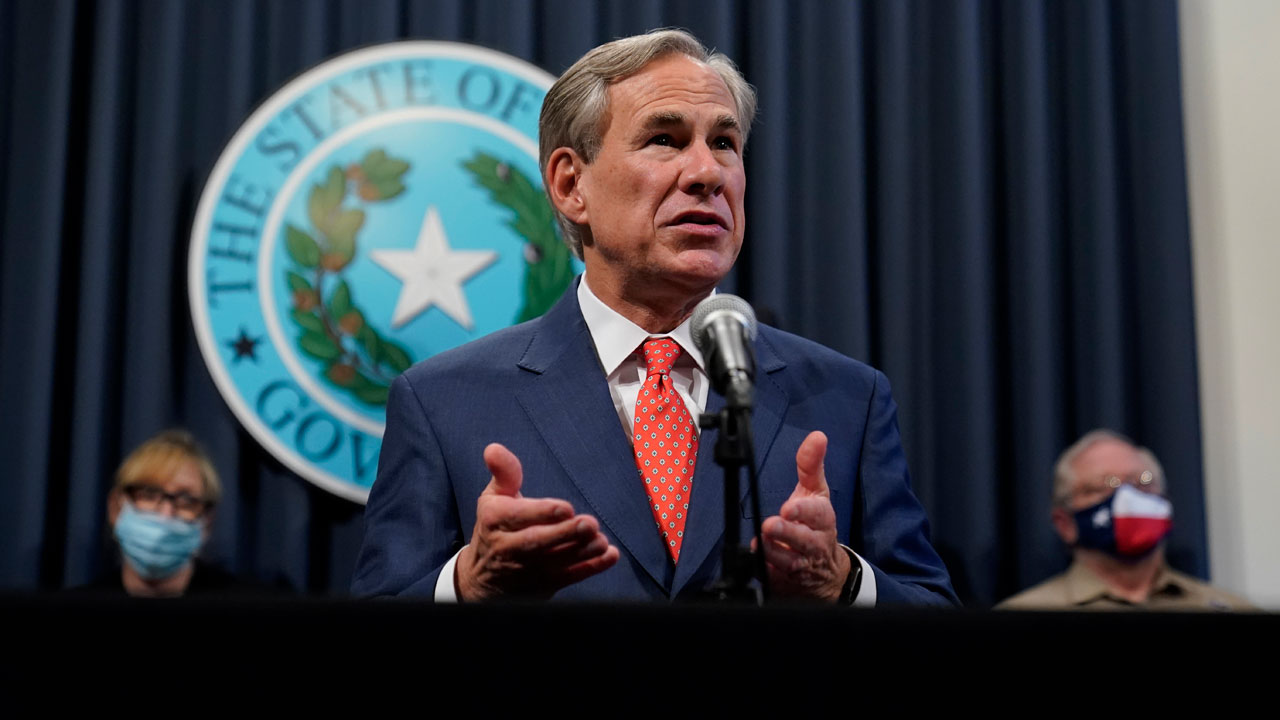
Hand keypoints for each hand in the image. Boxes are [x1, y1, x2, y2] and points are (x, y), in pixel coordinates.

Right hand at [455, 443, 619, 600]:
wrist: (483, 579)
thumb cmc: (496, 527)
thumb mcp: (493, 497)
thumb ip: (503, 473)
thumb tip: (494, 449)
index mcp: (496, 520)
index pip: (517, 516)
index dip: (542, 512)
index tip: (565, 508)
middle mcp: (509, 547)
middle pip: (537, 542)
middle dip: (564, 534)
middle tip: (589, 524)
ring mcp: (528, 570)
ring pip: (556, 562)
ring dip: (582, 552)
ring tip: (601, 541)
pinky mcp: (544, 585)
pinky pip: (570, 578)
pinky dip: (591, 568)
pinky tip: (610, 556)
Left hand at [758, 431, 850, 601]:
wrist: (825, 572)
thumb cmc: (816, 525)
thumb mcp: (816, 493)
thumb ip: (811, 465)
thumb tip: (817, 436)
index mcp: (822, 520)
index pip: (817, 514)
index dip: (803, 512)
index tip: (787, 508)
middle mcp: (814, 544)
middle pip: (803, 540)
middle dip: (787, 533)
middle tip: (770, 525)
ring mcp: (801, 566)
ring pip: (787, 562)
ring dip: (772, 553)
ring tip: (761, 544)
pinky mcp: (786, 583)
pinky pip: (775, 581)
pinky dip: (766, 574)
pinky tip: (757, 566)